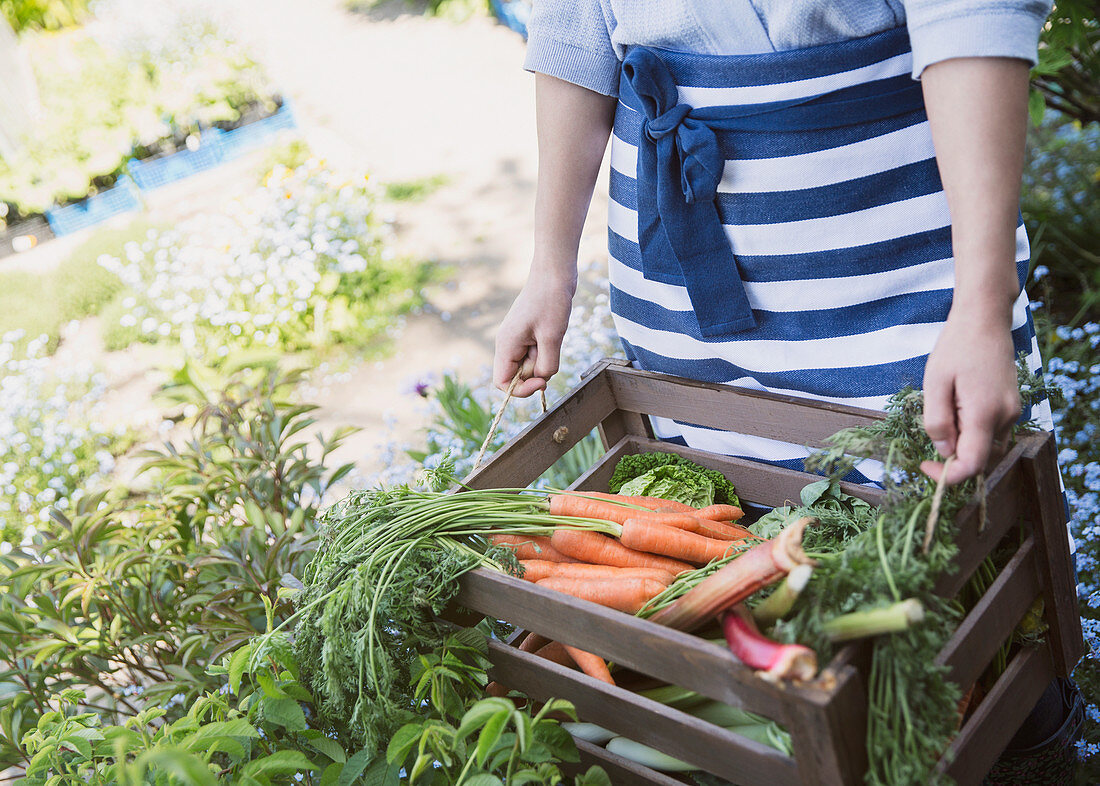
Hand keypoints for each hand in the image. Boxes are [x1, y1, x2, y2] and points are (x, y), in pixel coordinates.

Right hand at [493, 274, 574, 397]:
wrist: (555, 273)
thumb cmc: (551, 301)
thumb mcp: (552, 337)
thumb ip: (547, 364)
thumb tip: (543, 379)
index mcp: (506, 345)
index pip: (502, 383)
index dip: (521, 390)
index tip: (542, 382)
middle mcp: (507, 343)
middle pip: (517, 375)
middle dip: (536, 373)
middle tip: (551, 352)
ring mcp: (517, 338)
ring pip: (529, 365)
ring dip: (544, 360)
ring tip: (553, 337)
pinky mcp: (528, 334)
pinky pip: (535, 354)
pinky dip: (546, 351)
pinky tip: (553, 334)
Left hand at [920, 309, 1020, 483]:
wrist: (984, 321)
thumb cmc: (956, 347)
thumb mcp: (935, 383)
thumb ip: (937, 421)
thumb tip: (943, 452)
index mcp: (985, 413)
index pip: (971, 465)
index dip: (947, 475)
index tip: (924, 465)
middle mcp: (1006, 417)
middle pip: (979, 457)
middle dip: (953, 453)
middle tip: (935, 424)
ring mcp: (1012, 411)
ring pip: (986, 445)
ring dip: (963, 440)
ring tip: (948, 405)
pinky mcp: (1012, 406)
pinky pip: (991, 431)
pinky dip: (972, 429)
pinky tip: (959, 402)